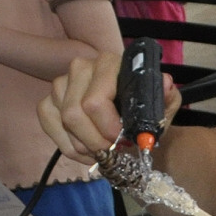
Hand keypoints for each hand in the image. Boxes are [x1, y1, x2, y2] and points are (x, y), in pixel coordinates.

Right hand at [39, 50, 182, 169]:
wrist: (131, 114)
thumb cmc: (145, 109)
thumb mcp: (163, 105)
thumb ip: (167, 96)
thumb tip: (166, 83)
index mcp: (110, 64)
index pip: (95, 101)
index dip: (105, 127)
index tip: (120, 140)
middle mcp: (81, 67)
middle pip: (74, 114)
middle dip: (93, 141)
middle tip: (110, 150)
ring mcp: (61, 82)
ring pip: (62, 120)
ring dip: (82, 145)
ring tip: (101, 151)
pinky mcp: (49, 99)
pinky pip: (48, 124)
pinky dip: (66, 145)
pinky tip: (84, 151)